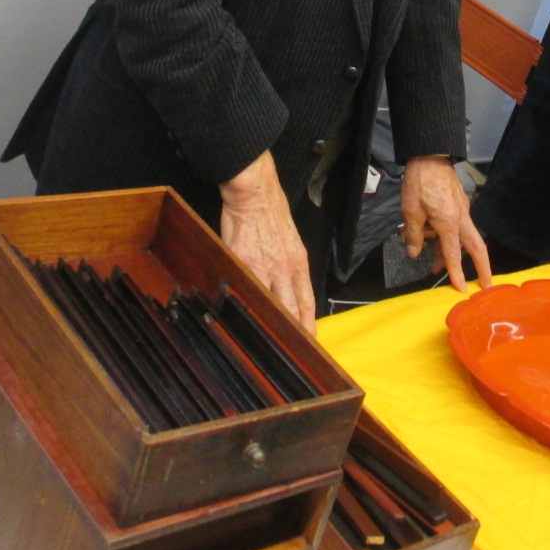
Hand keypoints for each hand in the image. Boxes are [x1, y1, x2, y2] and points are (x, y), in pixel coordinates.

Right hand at [219, 151, 315, 332]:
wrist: (254, 194)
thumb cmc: (271, 215)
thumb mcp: (291, 242)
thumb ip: (290, 267)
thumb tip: (289, 290)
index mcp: (298, 263)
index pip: (307, 302)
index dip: (308, 325)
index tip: (310, 344)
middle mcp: (283, 268)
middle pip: (290, 309)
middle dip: (292, 334)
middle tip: (291, 355)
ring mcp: (262, 267)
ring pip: (268, 303)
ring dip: (268, 324)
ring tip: (265, 345)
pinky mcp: (241, 261)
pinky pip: (242, 288)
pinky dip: (241, 304)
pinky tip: (238, 318)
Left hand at [400, 155, 492, 293]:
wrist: (430, 156)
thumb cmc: (420, 183)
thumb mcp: (410, 210)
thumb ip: (414, 234)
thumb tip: (414, 253)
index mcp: (449, 223)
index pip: (455, 254)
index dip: (457, 274)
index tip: (463, 290)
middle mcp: (461, 219)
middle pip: (476, 248)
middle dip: (483, 268)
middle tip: (487, 286)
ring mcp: (462, 211)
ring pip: (464, 238)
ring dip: (455, 254)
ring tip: (436, 266)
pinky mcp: (458, 205)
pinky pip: (457, 228)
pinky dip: (449, 239)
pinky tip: (433, 243)